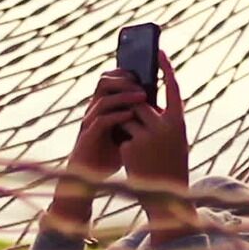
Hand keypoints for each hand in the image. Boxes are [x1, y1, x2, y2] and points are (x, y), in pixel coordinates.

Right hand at [46, 69, 144, 231]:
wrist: (91, 177)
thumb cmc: (110, 155)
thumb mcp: (126, 132)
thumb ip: (137, 119)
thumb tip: (160, 107)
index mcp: (102, 105)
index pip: (111, 78)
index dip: (126, 72)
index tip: (145, 71)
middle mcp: (93, 109)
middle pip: (104, 81)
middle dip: (124, 80)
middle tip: (143, 84)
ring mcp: (89, 122)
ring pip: (103, 98)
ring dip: (124, 96)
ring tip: (142, 97)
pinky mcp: (89, 136)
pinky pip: (101, 120)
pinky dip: (117, 116)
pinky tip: (131, 116)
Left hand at [119, 52, 195, 243]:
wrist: (167, 198)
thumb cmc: (170, 164)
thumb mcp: (172, 139)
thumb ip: (161, 119)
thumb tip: (141, 98)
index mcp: (179, 122)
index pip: (172, 87)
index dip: (165, 68)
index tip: (158, 52)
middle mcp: (164, 126)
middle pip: (139, 102)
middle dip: (133, 106)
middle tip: (131, 109)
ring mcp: (146, 137)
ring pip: (128, 118)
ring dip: (128, 126)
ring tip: (140, 144)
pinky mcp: (131, 149)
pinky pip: (122, 135)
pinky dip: (125, 143)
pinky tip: (135, 160)